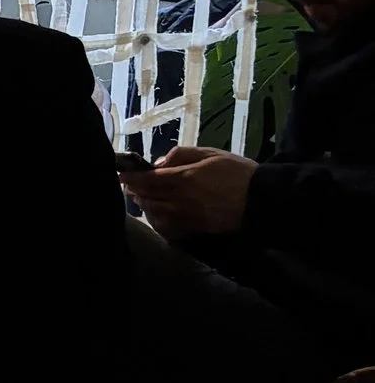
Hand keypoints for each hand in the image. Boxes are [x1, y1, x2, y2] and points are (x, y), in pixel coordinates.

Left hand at [120, 144, 254, 243]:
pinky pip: (170, 227)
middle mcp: (181, 199)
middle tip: (127, 186)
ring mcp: (188, 217)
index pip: (148, 179)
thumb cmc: (238, 172)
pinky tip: (156, 215)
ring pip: (156, 213)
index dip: (130, 177)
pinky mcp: (196, 229)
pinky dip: (158, 221)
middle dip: (134, 191)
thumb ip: (181, 155)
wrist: (262, 200)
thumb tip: (158, 163)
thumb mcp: (211, 153)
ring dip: (144, 205)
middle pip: (148, 197)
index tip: (120, 174)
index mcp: (184, 178)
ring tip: (139, 199)